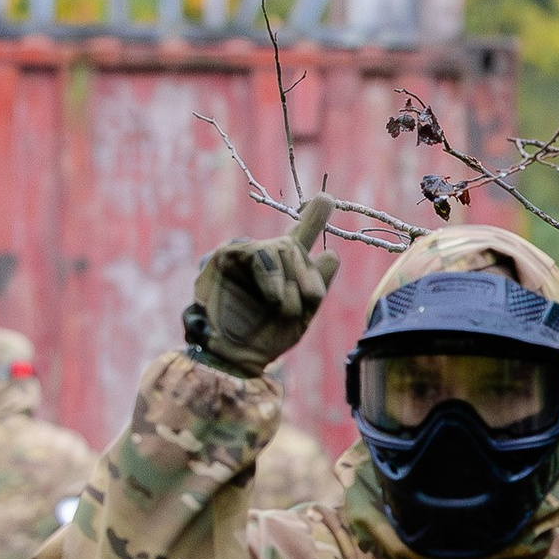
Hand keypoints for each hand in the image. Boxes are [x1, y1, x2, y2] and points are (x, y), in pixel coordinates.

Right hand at [184, 196, 334, 379]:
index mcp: (287, 269)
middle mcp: (268, 258)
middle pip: (297, 241)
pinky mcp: (226, 257)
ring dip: (288, 280)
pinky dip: (270, 275)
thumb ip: (316, 285)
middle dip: (307, 274)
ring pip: (281, 248)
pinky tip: (273, 296)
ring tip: (281, 307)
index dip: (313, 215)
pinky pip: (257, 253)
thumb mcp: (300, 316)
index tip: (325, 200)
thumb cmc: (265, 339)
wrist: (232, 358)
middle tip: (305, 302)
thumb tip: (332, 253)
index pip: (302, 233)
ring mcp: (246, 256)